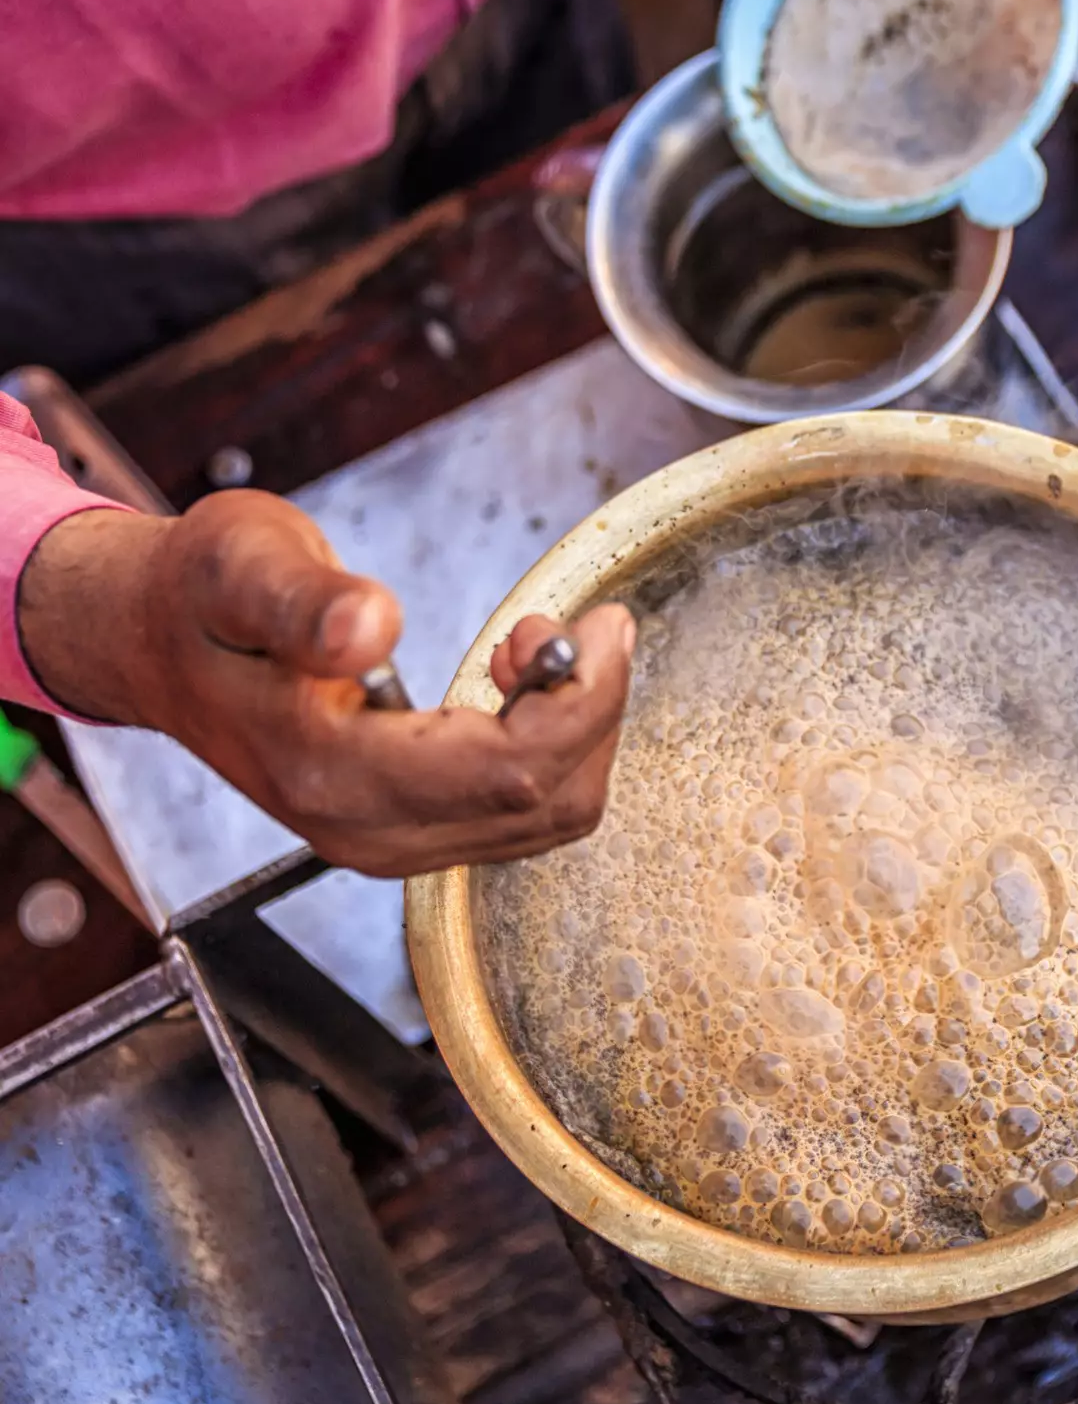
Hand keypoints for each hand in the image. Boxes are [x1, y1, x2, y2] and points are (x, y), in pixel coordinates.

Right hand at [19, 495, 634, 876]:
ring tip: (530, 648)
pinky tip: (509, 685)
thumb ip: (305, 600)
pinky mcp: (402, 830)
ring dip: (574, 728)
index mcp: (330, 773)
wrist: (152, 642)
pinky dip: (549, 749)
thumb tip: (371, 628)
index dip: (583, 698)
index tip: (599, 621)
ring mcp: (383, 840)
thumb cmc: (201, 594)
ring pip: (546, 818)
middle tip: (568, 624)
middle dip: (591, 710)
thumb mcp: (240, 563)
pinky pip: (520, 813)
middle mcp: (363, 830)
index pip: (511, 770)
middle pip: (547, 804)